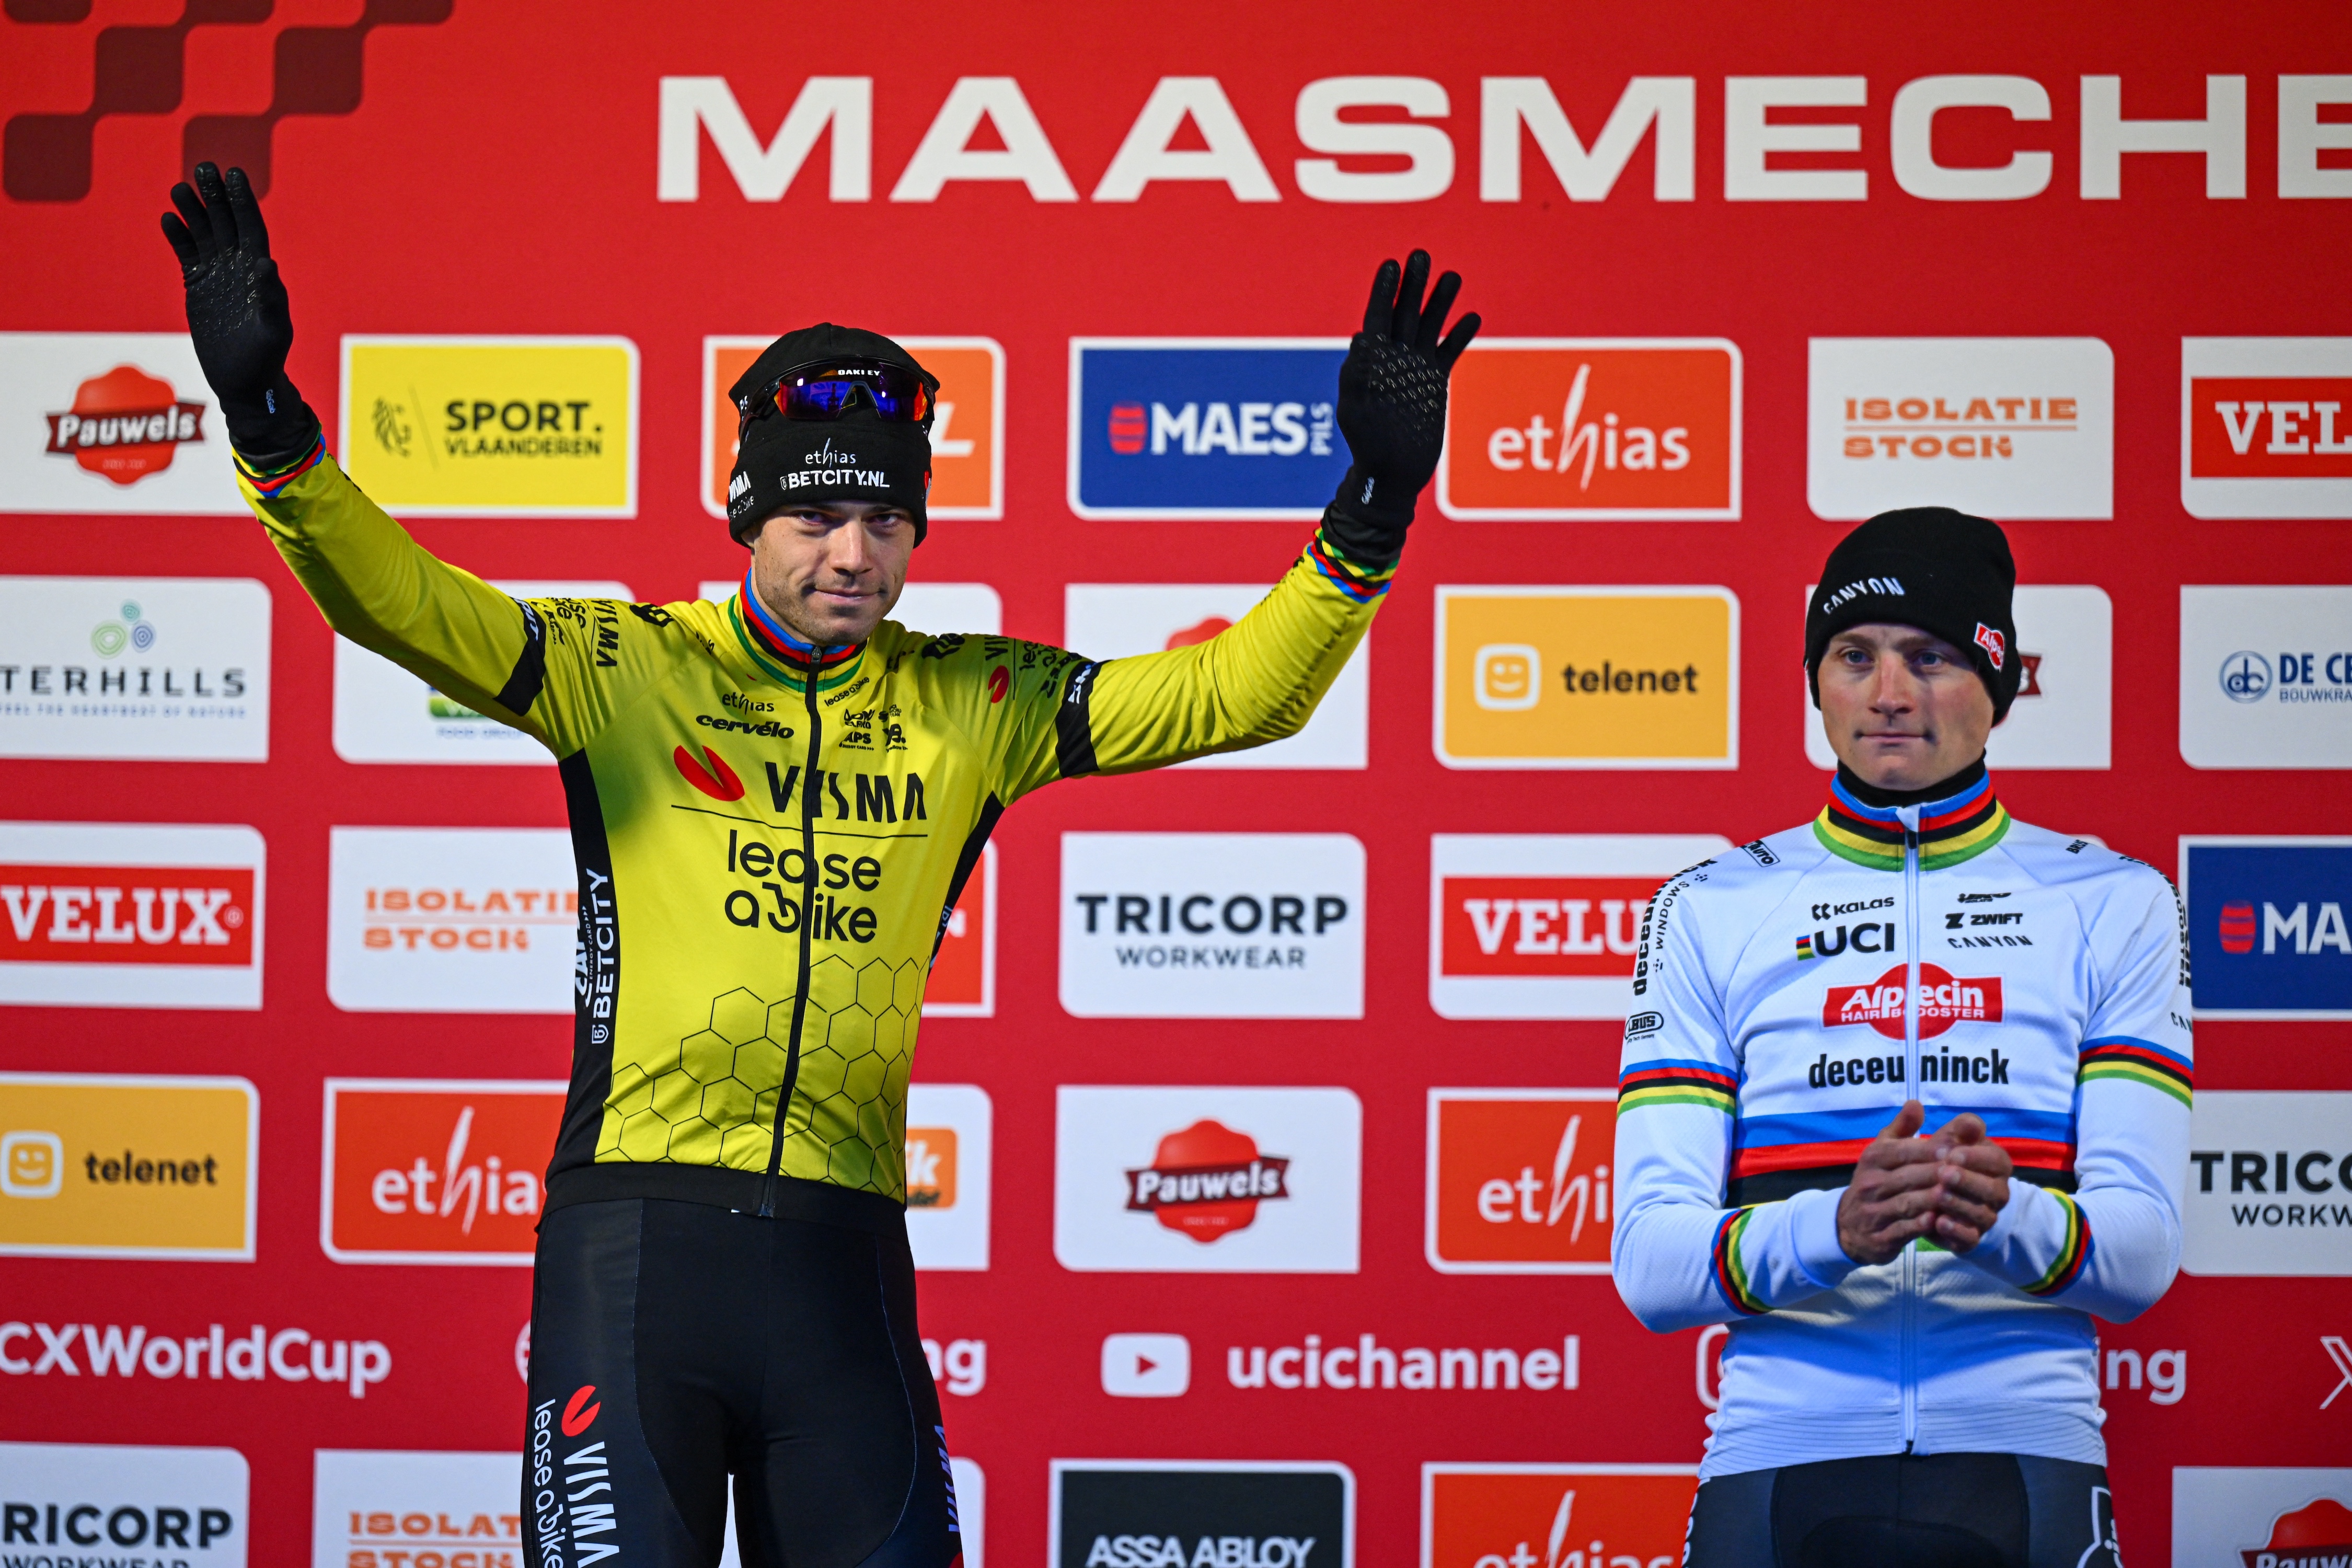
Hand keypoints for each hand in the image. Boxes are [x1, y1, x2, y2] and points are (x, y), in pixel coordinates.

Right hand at [161, 162, 307, 451]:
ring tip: (180, 187)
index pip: (252, 229)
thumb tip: (266, 264)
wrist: (242, 381)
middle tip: (204, 167)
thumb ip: (271, 298)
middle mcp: (239, 268)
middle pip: (226, 223)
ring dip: (193, 210)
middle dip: (216, 196)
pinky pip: (186, 253)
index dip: (244, 202)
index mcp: (261, 274)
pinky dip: (178, 236)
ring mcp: (217, 274)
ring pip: (204, 233)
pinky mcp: (197, 285)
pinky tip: (169, 217)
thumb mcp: (273, 331)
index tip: (235, 175)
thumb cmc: (265, 358)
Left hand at [1331, 249, 1479, 527]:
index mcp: (1370, 361)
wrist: (1391, 474)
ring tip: (1452, 276)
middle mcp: (1394, 359)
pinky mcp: (1434, 383)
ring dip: (1440, 302)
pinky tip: (1473, 317)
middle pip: (1405, 314)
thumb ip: (1357, 374)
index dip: (1384, 291)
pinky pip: (1449, 352)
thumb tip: (1361, 337)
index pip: (1377, 317)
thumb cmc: (1367, 446)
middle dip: (1413, 285)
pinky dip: (1460, 335)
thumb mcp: (1355, 410)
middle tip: (1421, 255)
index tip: (1391, 265)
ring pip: (1429, 327)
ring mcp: (1415, 369)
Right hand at [1836, 1101, 2013, 1263]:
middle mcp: (1870, 1183)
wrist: (1849, 1225)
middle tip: (1966, 1173)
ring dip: (1935, 1199)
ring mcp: (1874, 1211)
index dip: (1932, 1150)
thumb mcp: (1882, 1152)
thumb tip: (1916, 1103)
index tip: (1958, 1149)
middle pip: (1910, 1176)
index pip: (1904, 1150)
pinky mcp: (1880, 1236)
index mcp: (1873, 1159)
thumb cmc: (1876, 1181)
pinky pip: (1904, 1230)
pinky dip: (1922, 1225)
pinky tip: (1941, 1220)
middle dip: (1939, 1174)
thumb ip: (1902, 1128)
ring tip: (1958, 1195)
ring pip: (1909, 1203)